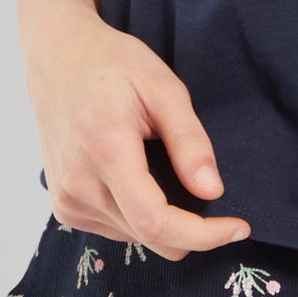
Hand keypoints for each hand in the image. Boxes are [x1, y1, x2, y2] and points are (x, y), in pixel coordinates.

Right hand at [25, 4, 251, 261]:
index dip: (202, 234)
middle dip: (192, 230)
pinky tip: (142, 177)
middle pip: (148, 237)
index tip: (239, 227)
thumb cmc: (114, 64)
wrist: (58, 59)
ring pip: (134, 237)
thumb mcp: (163, 88)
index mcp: (107, 151)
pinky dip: (139, 216)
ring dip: (164, 221)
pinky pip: (115, 228)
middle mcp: (79, 185)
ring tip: (167, 169)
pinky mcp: (63, 207)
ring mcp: (66, 200)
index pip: (155, 221)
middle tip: (218, 202)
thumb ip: (189, 140)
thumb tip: (212, 191)